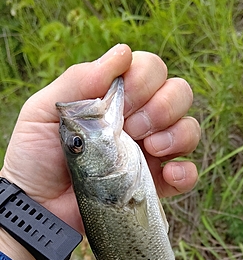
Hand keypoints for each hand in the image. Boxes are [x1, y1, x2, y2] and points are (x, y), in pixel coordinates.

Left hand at [0, 44, 199, 234]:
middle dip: (163, 104)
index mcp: (115, 100)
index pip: (150, 69)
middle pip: (179, 92)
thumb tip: (122, 53)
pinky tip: (166, 173)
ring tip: (150, 148)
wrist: (38, 206)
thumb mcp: (43, 111)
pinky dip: (186, 171)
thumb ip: (78, 80)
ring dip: (177, 132)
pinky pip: (188, 173)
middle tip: (134, 127)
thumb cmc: (36, 157)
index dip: (144, 79)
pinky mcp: (155, 185)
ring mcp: (150, 153)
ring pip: (190, 128)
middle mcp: (139, 121)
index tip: (122, 101)